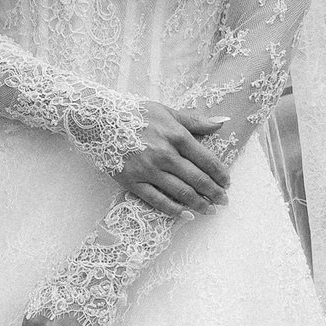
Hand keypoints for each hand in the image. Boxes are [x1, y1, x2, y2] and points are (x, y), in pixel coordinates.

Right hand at [115, 101, 233, 218]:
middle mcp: (165, 155)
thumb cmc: (135, 113)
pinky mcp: (133, 182)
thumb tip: (222, 122)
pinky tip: (186, 214)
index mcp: (176, 136)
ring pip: (181, 193)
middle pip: (197, 180)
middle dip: (214, 193)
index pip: (207, 160)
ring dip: (199, 204)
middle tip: (223, 201)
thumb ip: (195, 120)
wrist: (99, 119)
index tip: (227, 182)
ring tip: (210, 210)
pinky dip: (174, 210)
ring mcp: (148, 170)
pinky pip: (157, 201)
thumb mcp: (167, 111)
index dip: (220, 174)